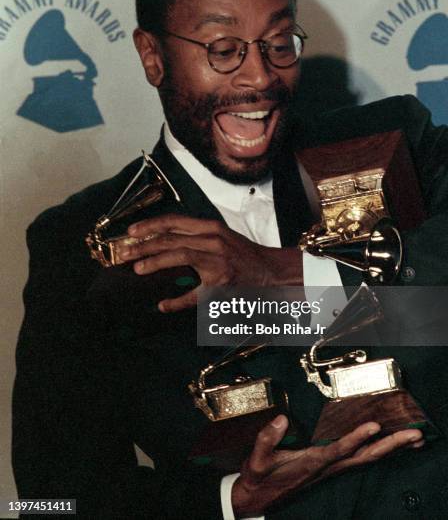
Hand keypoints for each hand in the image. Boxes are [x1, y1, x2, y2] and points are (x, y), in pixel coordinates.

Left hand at [118, 214, 302, 311]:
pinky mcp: (222, 283)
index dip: (149, 225)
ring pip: (179, 255)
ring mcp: (217, 260)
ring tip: (137, 268)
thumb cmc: (243, 255)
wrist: (273, 271)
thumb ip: (194, 237)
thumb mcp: (220, 238)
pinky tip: (163, 304)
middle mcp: (213, 239)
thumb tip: (163, 241)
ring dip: (154, 262)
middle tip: (123, 252)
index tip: (130, 232)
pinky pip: (194, 293)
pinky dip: (177, 300)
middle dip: (143, 245)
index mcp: (210, 227)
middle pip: (171, 238)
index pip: (174, 221)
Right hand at [232, 415, 423, 516]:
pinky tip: (388, 446)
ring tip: (413, 439)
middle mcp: (326, 468)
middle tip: (415, 435)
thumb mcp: (256, 458)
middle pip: (365, 457)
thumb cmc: (258, 476)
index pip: (339, 449)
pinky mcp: (330, 469)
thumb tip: (281, 419)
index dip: (357, 438)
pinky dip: (378, 451)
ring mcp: (330, 470)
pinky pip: (360, 460)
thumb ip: (267, 438)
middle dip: (391, 445)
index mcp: (311, 463)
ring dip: (391, 449)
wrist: (256, 498)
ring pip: (367, 460)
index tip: (375, 426)